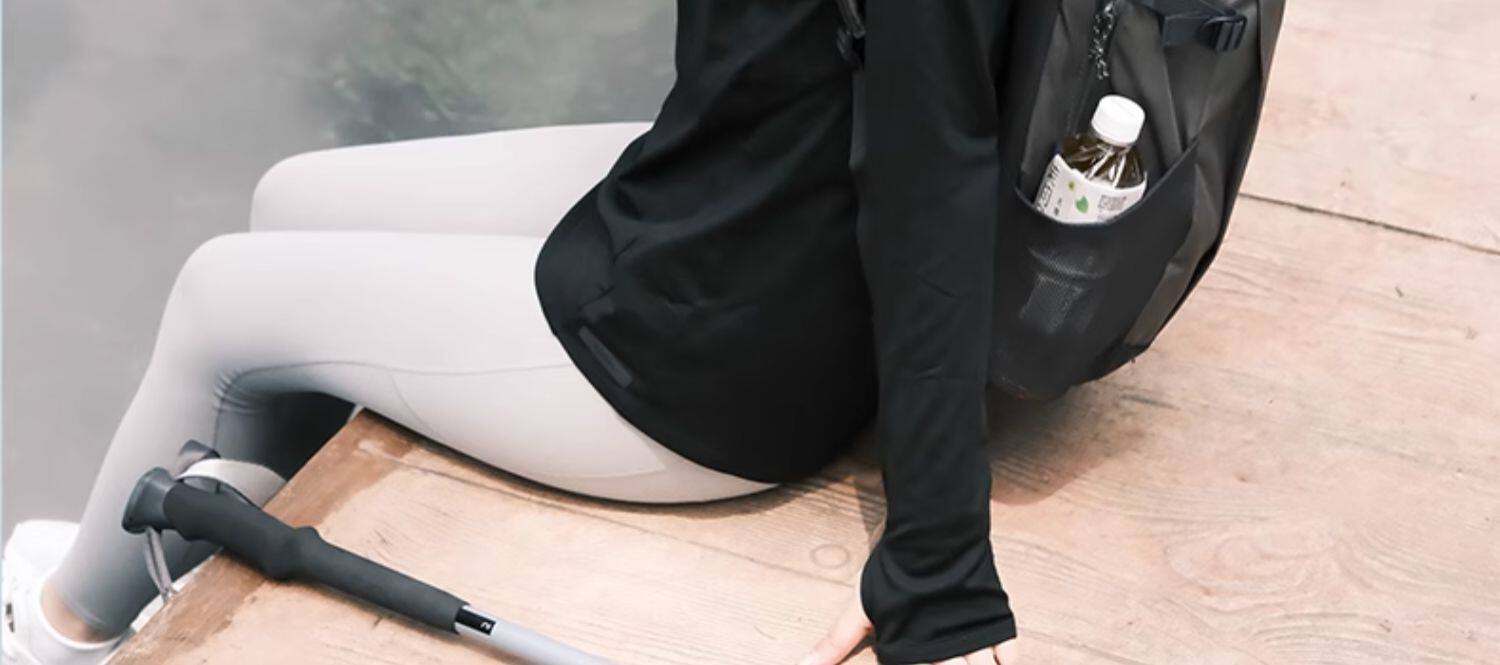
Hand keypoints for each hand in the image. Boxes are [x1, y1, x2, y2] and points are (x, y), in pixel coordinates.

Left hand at [798, 590, 1019, 664]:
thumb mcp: (858, 605)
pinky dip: (1007, 662)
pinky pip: (1010, 654)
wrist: (932, 530)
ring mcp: (972, 634)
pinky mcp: (993, 617)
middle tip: (944, 664)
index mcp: (911, 650)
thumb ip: (836, 642)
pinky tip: (1000, 663)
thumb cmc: (893, 568)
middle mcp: (944, 649)